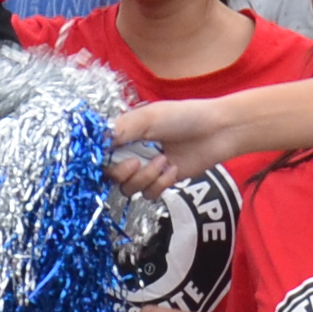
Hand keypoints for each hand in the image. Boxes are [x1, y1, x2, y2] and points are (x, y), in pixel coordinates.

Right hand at [106, 98, 243, 195]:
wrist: (217, 131)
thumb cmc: (183, 117)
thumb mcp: (148, 117)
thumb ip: (120, 130)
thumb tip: (95, 142)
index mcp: (123, 134)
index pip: (98, 153)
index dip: (101, 161)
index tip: (109, 159)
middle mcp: (130, 152)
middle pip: (110, 175)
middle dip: (123, 172)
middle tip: (137, 162)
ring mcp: (145, 169)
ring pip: (129, 188)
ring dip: (146, 177)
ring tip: (164, 161)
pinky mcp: (161, 182)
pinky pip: (149, 194)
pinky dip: (161, 184)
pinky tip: (173, 169)